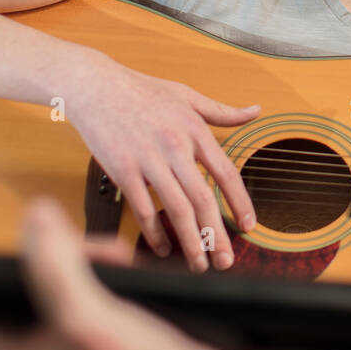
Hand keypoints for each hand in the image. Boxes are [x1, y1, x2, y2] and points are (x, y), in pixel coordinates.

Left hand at [0, 198, 249, 349]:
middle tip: (97, 252)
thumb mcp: (87, 316)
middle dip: (67, 257)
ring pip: (71, 283)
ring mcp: (76, 342)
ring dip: (96, 262)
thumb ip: (55, 266)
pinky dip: (117, 274)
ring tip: (121, 262)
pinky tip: (133, 273)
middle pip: (35, 282)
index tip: (46, 243)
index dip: (17, 263)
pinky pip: (100, 291)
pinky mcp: (109, 334)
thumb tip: (35, 214)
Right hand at [65, 52, 259, 271]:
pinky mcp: (122, 170)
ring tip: (199, 264)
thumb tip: (255, 112)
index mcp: (195, 131)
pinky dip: (154, 233)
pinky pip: (142, 209)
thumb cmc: (142, 90)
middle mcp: (175, 147)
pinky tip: (163, 249)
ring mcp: (148, 160)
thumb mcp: (187, 95)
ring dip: (190, 241)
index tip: (249, 227)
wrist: (95, 85)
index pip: (226, 173)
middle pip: (203, 199)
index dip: (240, 203)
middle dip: (217, 234)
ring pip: (176, 209)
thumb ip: (223, 111)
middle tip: (226, 261)